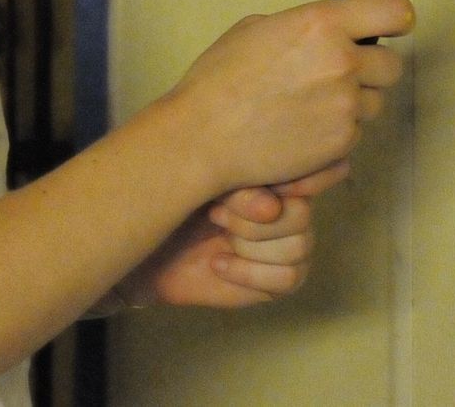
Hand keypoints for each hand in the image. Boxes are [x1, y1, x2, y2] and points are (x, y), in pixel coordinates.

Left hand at [114, 186, 316, 309]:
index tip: (234, 188)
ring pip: (298, 246)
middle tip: (213, 212)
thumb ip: (239, 188)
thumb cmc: (173, 201)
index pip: (305, 176)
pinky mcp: (278, 280)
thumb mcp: (202, 183)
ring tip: (216, 235)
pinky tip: (217, 263)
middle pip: (300, 215)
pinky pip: (288, 278)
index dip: (277, 184)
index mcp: (276, 175)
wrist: (149, 246)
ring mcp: (289, 245)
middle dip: (250, 218)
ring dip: (249, 243)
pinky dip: (249, 272)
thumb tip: (271, 207)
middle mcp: (290, 208)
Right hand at [165, 0, 411, 192]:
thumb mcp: (257, 29)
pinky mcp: (342, 142)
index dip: (395, 19)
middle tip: (337, 74)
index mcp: (321, 24)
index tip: (389, 26)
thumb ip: (304, 26)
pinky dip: (337, 131)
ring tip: (312, 105)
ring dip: (354, 101)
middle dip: (370, 69)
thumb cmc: (219, 78)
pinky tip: (304, 129)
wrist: (204, 135)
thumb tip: (330, 32)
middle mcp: (342, 62)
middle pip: (391, 65)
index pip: (393, 12)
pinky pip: (356, 131)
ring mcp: (346, 106)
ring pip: (375, 101)